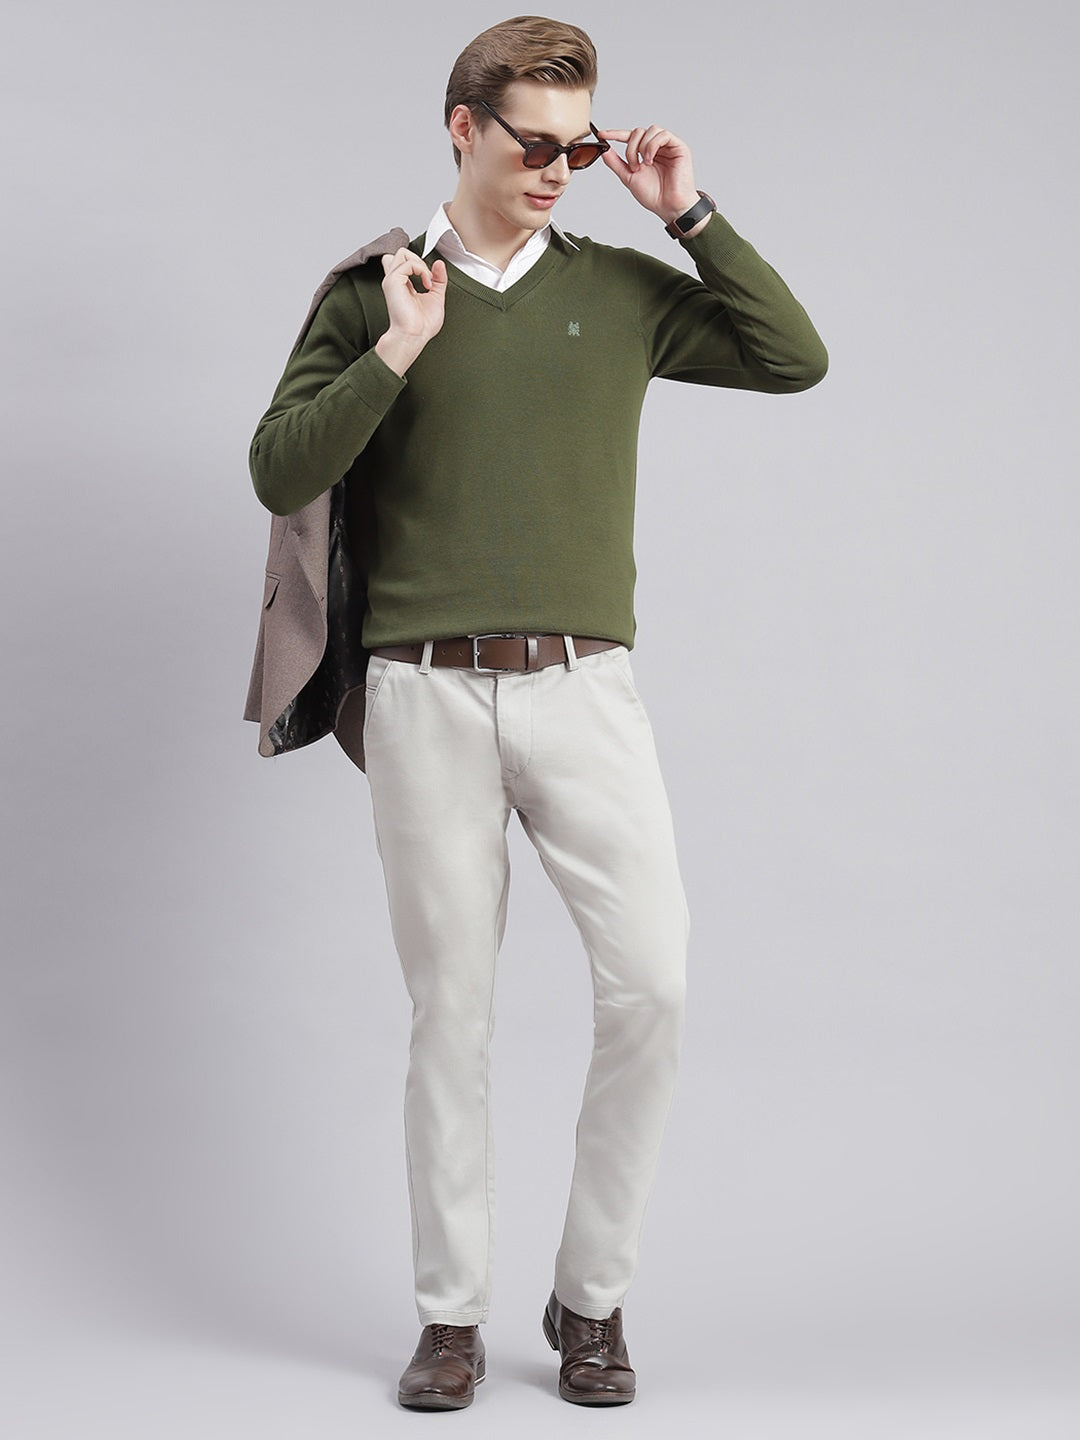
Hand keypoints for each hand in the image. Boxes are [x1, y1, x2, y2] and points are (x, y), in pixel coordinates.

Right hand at [375, 248, 447, 374]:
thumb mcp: (436, 297)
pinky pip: (408, 263)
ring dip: (420, 264)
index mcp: (402, 284)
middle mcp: (395, 280)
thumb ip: (438, 279)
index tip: (431, 278)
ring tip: (428, 281)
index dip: (418, 263)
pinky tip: (427, 285)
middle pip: (402, 253)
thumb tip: (439, 264)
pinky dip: (422, 270)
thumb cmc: (422, 326)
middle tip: (429, 279)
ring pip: (402, 253)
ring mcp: (392, 280)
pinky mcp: (393, 281)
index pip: (403, 262)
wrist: (414, 336)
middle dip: (419, 260)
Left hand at [597, 126, 704, 229]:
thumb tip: (604, 149)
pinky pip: (663, 134)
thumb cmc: (654, 195)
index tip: (602, 134)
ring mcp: (667, 146)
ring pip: (650, 130)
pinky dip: (653, 145)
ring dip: (642, 147)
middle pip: (638, 131)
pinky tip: (651, 159)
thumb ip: (616, 163)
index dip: (616, 134)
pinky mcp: (678, 146)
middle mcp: (656, 147)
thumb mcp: (628, 177)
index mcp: (645, 153)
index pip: (630, 137)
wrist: (668, 206)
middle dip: (631, 148)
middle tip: (634, 167)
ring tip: (645, 164)